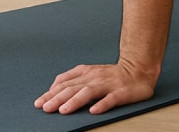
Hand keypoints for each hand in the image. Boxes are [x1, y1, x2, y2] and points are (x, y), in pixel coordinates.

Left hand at [34, 59, 156, 114]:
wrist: (139, 68)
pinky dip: (102, 104)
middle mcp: (94, 78)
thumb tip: (54, 86)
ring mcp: (108, 85)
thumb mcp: (89, 72)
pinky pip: (111, 99)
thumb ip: (72, 78)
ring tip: (64, 110)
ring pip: (88, 92)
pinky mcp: (121, 92)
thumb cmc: (113, 74)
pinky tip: (94, 111)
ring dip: (75, 101)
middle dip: (57, 99)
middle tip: (45, 108)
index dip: (50, 93)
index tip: (39, 103)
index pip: (64, 84)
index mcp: (86, 73)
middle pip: (73, 88)